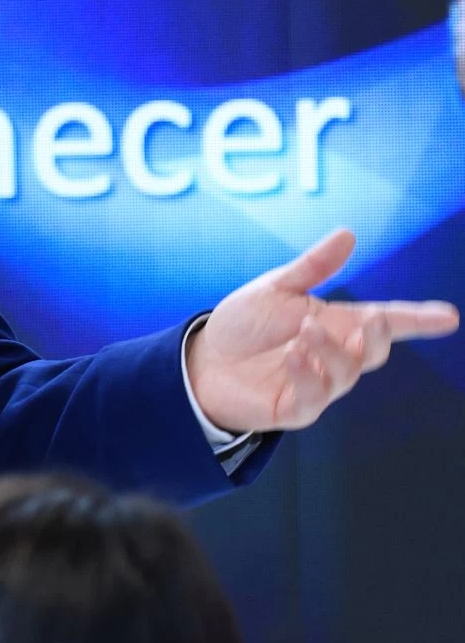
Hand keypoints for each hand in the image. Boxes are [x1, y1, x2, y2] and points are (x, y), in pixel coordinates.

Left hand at [186, 227, 457, 433]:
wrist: (201, 360)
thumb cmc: (244, 325)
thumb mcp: (276, 288)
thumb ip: (313, 267)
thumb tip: (349, 234)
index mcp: (336, 325)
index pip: (385, 322)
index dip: (418, 320)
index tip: (448, 317)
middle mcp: (334, 356)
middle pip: (374, 351)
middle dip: (381, 337)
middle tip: (372, 320)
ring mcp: (317, 385)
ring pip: (346, 374)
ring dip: (332, 351)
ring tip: (304, 332)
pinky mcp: (294, 408)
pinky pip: (313, 398)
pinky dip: (308, 375)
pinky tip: (294, 355)